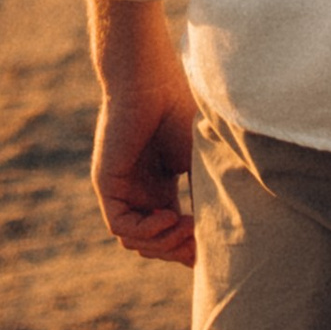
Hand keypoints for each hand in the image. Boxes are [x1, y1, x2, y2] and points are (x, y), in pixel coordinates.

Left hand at [89, 0, 197, 267]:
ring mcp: (123, 191)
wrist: (151, 79)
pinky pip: (121, 227)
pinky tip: (170, 215)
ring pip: (138, 242)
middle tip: (201, 241)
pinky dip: (147, 231)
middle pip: (157, 245)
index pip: (173, 235)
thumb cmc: (180, 109)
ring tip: (188, 227)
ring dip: (165, 243)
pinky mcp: (107, 185)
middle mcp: (141, 194)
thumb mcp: (201, 162)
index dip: (192, 246)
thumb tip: (223, 236)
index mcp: (161, 189)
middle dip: (180, 250)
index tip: (216, 244)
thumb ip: (206, 197)